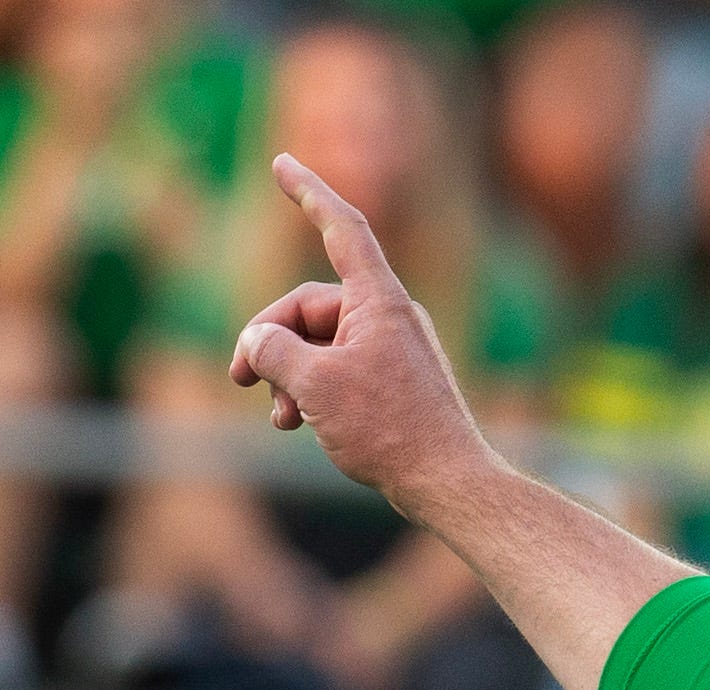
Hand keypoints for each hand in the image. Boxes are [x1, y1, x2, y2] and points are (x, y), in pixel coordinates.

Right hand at [230, 155, 495, 511]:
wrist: (447, 482)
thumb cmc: (389, 431)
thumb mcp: (314, 386)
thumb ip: (272, 350)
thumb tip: (258, 341)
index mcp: (380, 302)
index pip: (343, 229)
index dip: (310, 193)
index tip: (281, 162)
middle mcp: (391, 318)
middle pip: (309, 306)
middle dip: (268, 339)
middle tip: (237, 378)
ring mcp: (394, 351)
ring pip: (320, 344)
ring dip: (288, 375)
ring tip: (277, 417)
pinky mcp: (394, 383)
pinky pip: (340, 370)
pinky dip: (313, 391)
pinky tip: (295, 425)